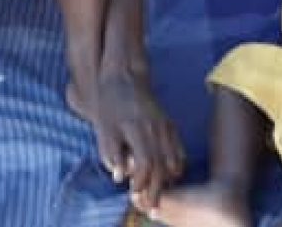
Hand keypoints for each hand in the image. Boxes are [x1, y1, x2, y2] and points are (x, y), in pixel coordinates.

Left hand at [94, 71, 184, 210]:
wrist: (124, 76)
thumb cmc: (109, 102)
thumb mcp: (103, 126)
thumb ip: (109, 151)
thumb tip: (119, 176)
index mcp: (136, 127)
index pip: (145, 163)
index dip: (141, 182)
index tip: (133, 194)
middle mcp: (155, 128)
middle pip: (162, 167)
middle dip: (156, 189)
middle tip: (148, 204)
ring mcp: (166, 126)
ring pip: (174, 162)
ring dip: (167, 181)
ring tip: (156, 192)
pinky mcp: (171, 125)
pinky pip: (179, 152)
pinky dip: (175, 168)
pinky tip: (166, 176)